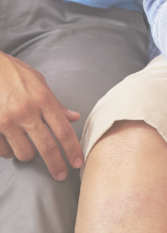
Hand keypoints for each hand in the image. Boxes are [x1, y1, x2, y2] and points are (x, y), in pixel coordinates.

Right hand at [0, 52, 83, 179]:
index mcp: (42, 100)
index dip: (72, 149)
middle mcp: (26, 113)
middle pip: (47, 147)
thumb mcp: (39, 83)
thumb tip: (74, 117)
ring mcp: (6, 122)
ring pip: (23, 153)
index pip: (63, 130)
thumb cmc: (14, 73)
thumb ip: (56, 104)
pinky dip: (8, 150)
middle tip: (61, 175)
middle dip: (56, 164)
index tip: (77, 162)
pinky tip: (9, 141)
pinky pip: (3, 151)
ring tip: (28, 144)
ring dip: (28, 154)